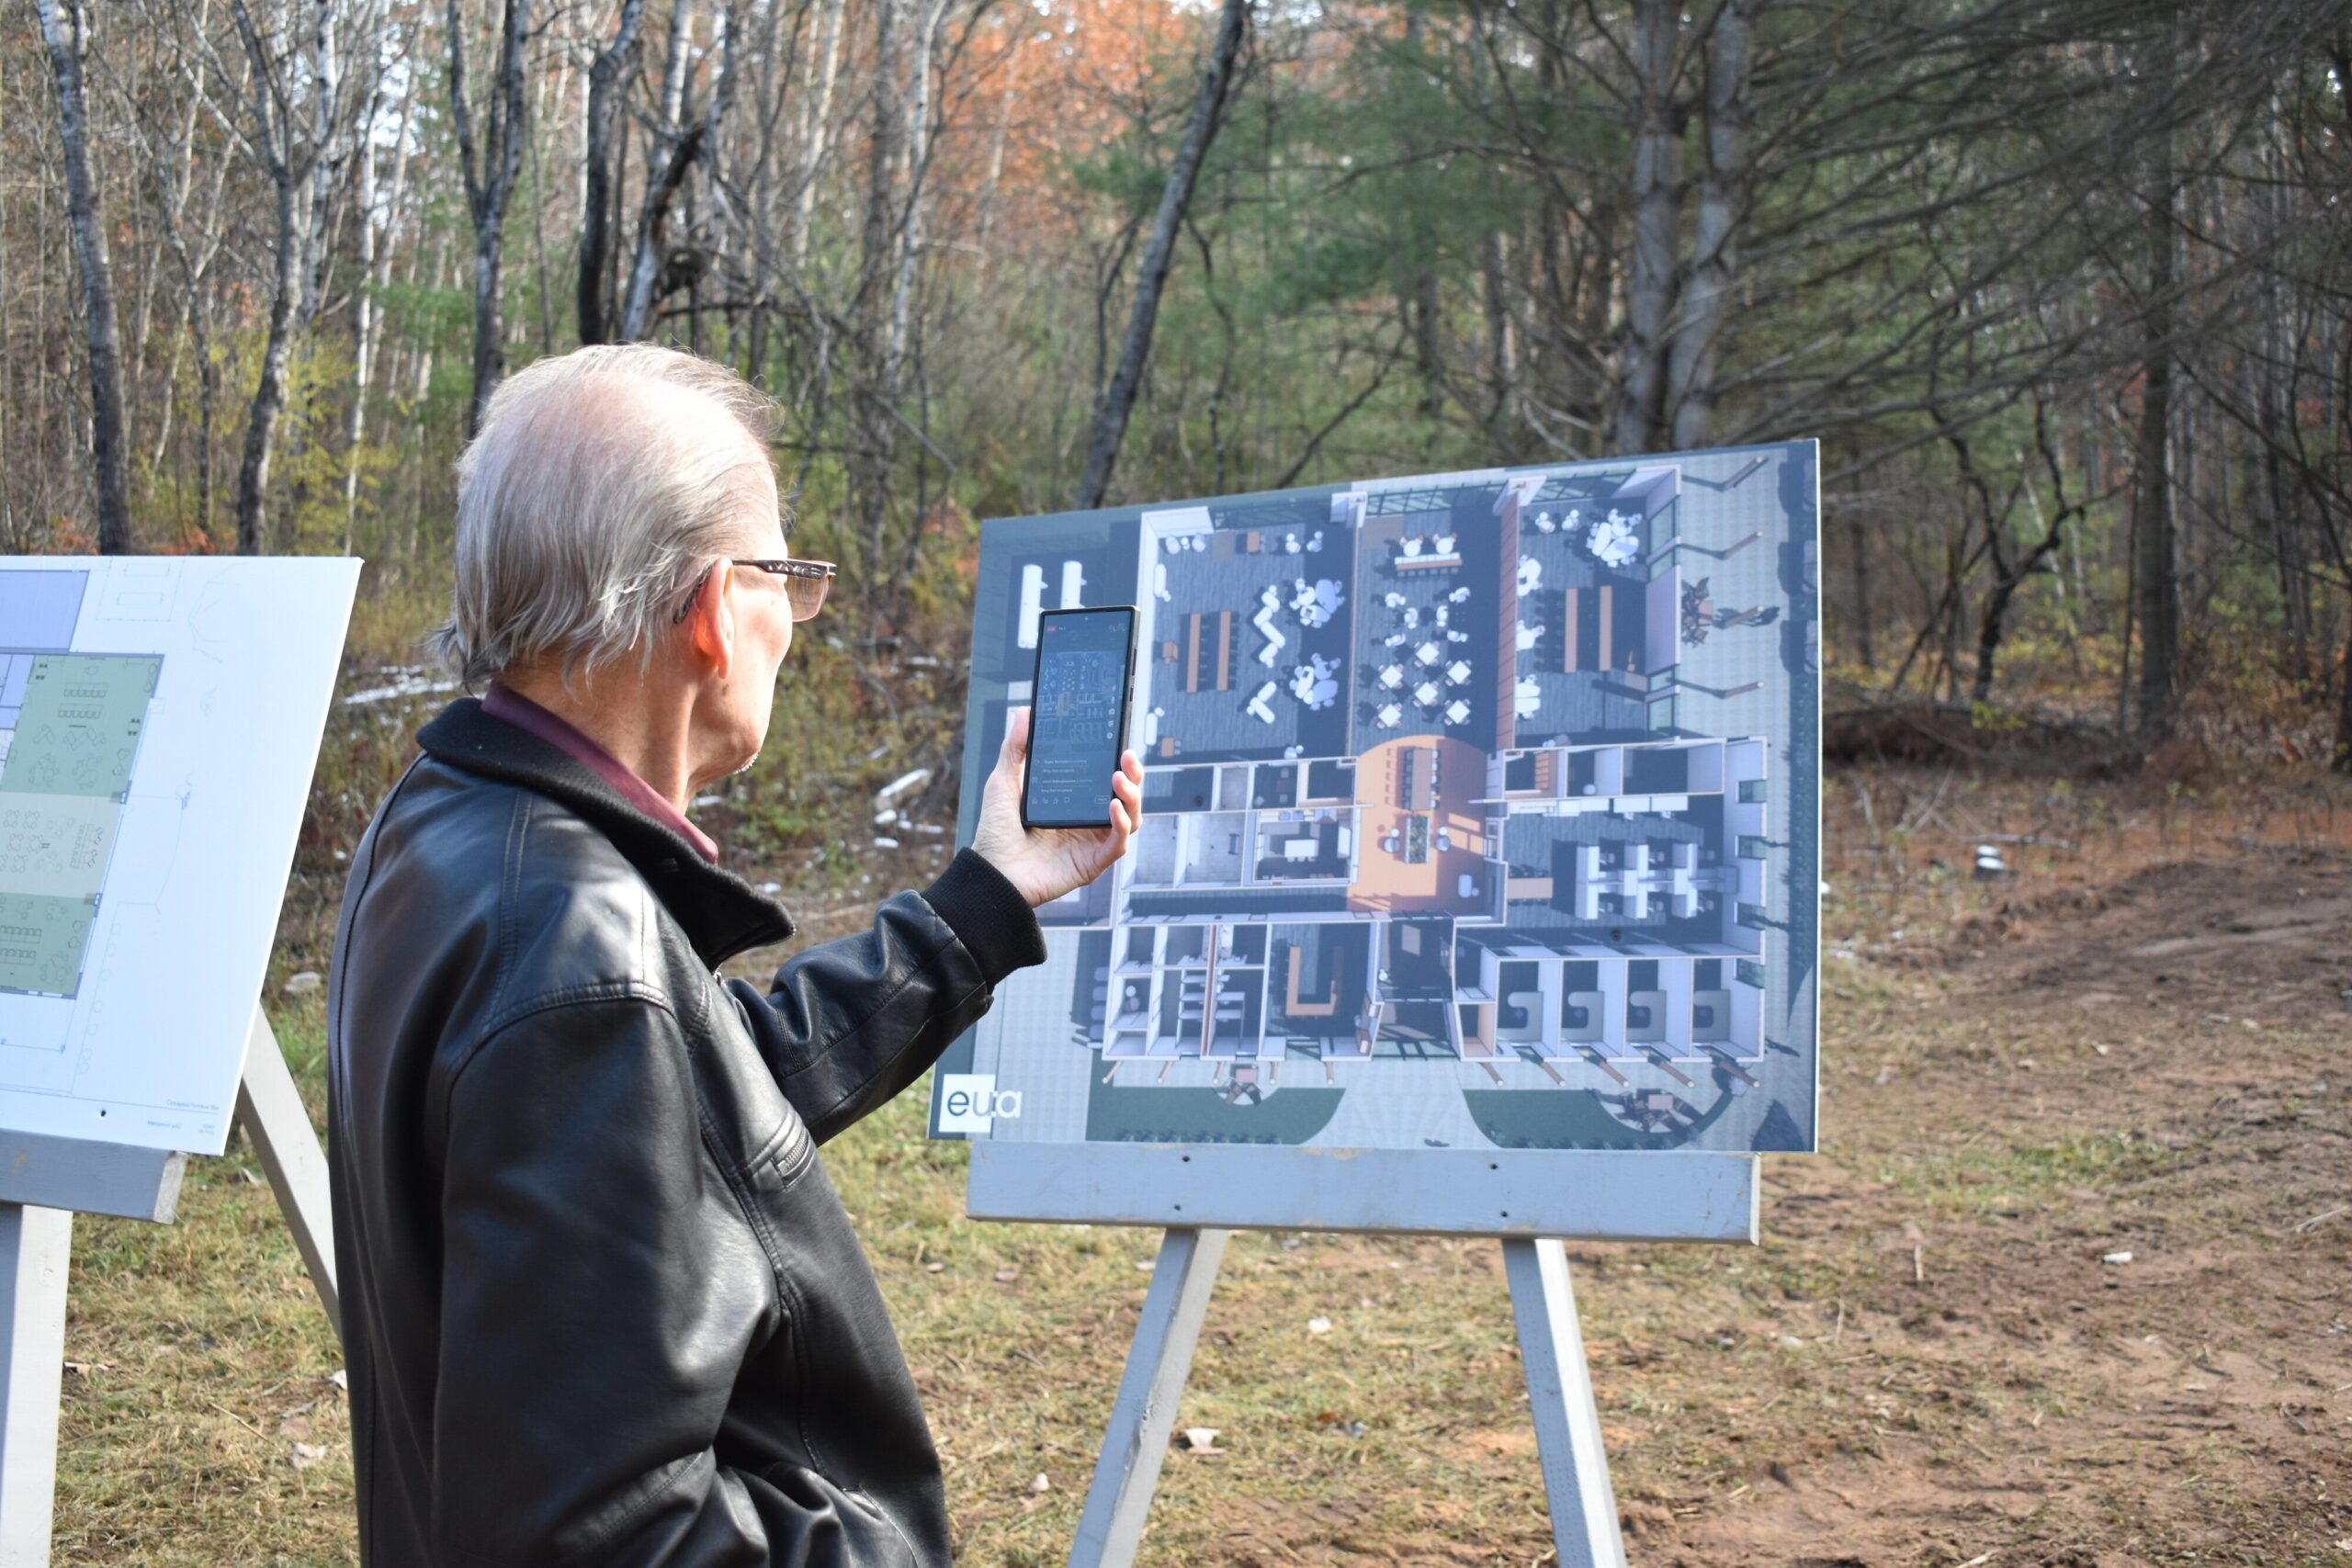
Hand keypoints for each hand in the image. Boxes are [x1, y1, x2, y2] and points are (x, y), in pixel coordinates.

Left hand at [969, 706, 1142, 907]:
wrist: (990, 872)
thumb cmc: (995, 832)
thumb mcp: (1004, 782)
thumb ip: (1016, 748)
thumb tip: (1025, 711)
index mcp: (1072, 802)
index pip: (1105, 778)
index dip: (1119, 760)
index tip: (1120, 740)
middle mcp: (1086, 821)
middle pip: (1126, 796)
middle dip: (1134, 774)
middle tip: (1127, 756)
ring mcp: (1091, 842)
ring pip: (1131, 818)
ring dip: (1132, 796)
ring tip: (1118, 778)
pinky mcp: (1092, 863)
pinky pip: (1118, 843)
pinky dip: (1121, 824)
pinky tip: (1113, 807)